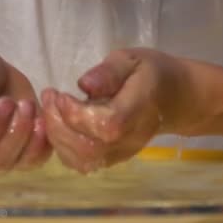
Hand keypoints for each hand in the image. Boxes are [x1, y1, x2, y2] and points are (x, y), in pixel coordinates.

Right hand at [0, 46, 51, 170]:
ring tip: (35, 111)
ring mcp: (5, 152)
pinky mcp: (26, 149)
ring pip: (17, 161)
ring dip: (31, 139)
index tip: (6, 102)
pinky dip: (44, 144)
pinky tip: (45, 122)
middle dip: (15, 132)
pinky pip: (36, 158)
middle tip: (25, 104)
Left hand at [42, 48, 191, 172]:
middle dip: (58, 125)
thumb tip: (84, 85)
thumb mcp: (131, 59)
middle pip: (90, 148)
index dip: (77, 114)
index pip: (107, 125)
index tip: (60, 93)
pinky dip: (62, 147)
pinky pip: (82, 163)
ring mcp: (122, 153)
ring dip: (56, 137)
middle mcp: (131, 138)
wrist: (174, 98)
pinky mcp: (112, 159)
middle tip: (48, 97)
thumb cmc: (150, 73)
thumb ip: (109, 72)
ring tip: (50, 109)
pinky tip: (59, 124)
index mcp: (139, 109)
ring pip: (83, 160)